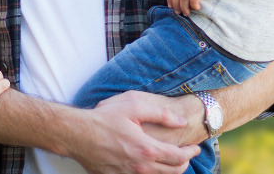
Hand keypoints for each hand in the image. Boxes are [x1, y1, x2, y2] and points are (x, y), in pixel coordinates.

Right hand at [76, 91, 199, 173]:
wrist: (77, 134)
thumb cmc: (104, 118)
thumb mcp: (132, 106)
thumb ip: (160, 113)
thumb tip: (181, 122)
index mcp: (147, 149)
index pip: (179, 157)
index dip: (191, 152)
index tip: (196, 147)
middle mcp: (141, 167)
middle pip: (173, 172)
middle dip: (184, 163)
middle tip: (187, 154)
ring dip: (170, 170)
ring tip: (171, 160)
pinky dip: (152, 173)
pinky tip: (149, 164)